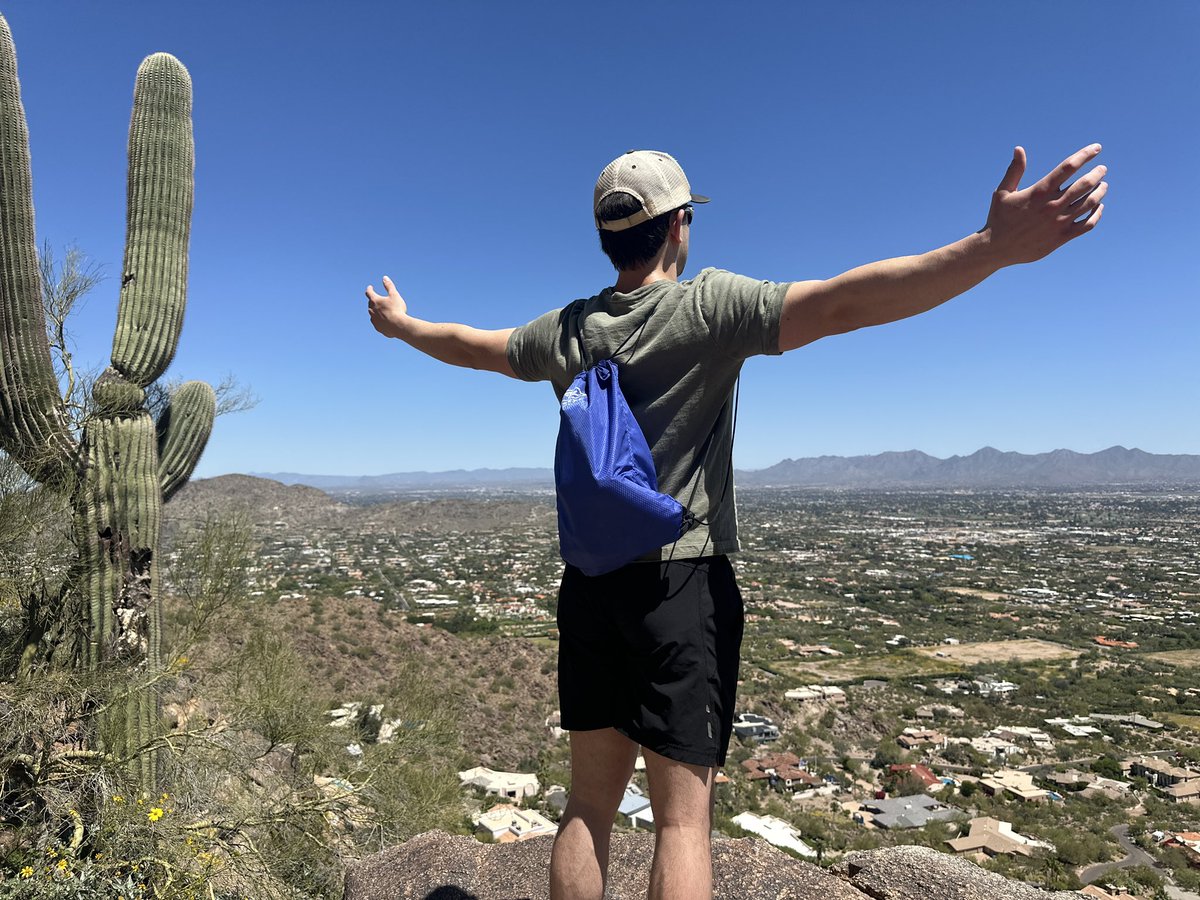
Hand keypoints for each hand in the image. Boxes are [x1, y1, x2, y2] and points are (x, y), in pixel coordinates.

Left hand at [365, 275, 407, 337]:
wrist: (398, 326)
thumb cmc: (397, 309)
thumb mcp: (394, 295)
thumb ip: (389, 286)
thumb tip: (384, 277)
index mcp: (375, 301)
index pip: (369, 292)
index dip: (370, 289)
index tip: (370, 287)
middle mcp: (372, 310)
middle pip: (370, 304)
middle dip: (372, 301)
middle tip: (375, 299)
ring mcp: (374, 320)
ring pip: (372, 314)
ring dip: (375, 311)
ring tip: (379, 310)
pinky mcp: (377, 328)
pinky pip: (376, 323)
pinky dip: (378, 320)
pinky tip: (383, 321)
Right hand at [983, 144, 1107, 265]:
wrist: (996, 249)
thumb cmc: (999, 218)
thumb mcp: (1002, 192)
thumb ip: (1014, 170)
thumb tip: (1019, 149)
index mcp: (1039, 191)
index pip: (1068, 167)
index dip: (1085, 155)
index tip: (1096, 148)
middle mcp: (1052, 206)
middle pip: (1085, 184)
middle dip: (1097, 173)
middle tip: (1102, 169)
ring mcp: (1059, 222)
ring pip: (1090, 203)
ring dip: (1100, 192)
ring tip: (1103, 185)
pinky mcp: (1061, 237)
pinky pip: (1087, 224)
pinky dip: (1097, 214)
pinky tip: (1098, 207)